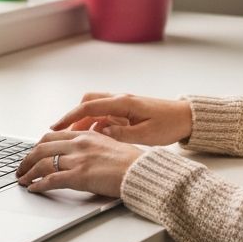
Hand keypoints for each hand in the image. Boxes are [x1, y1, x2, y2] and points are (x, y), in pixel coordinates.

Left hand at [15, 131, 141, 196]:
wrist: (140, 170)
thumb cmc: (130, 161)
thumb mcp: (109, 145)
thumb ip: (93, 146)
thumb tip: (83, 154)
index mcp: (86, 135)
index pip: (53, 136)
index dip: (38, 146)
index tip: (32, 154)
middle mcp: (79, 144)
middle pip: (43, 148)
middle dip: (28, 159)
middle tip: (21, 168)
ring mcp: (78, 159)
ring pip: (43, 163)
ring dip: (29, 173)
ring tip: (23, 180)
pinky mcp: (79, 176)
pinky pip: (51, 180)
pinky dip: (39, 184)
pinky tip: (34, 188)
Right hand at [51, 93, 192, 145]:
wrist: (187, 117)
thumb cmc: (170, 124)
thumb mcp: (146, 134)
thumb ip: (121, 134)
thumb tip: (100, 133)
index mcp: (123, 103)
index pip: (89, 107)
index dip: (69, 117)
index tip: (55, 127)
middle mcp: (120, 100)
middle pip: (88, 103)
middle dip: (72, 118)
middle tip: (60, 135)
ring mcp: (123, 105)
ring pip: (95, 109)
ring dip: (83, 122)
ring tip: (73, 141)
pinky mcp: (127, 111)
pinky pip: (105, 115)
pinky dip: (95, 124)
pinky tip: (94, 139)